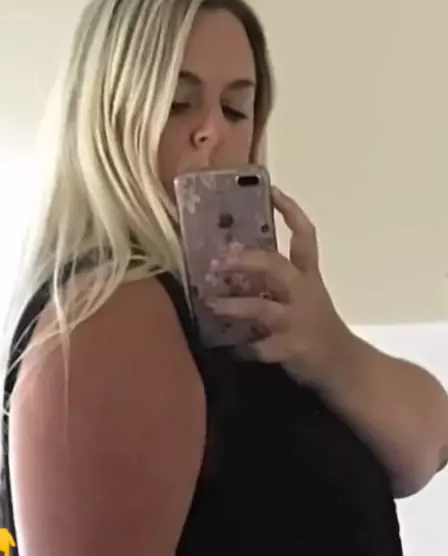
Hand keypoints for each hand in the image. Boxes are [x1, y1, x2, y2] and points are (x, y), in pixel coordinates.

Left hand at [208, 187, 353, 389]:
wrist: (344, 366)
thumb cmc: (318, 328)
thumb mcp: (306, 297)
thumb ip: (278, 281)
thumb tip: (235, 263)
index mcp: (309, 277)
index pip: (304, 235)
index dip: (289, 211)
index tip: (271, 189)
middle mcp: (304, 293)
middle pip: (276, 267)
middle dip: (247, 261)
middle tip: (219, 260)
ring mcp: (298, 322)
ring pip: (263, 309)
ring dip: (235, 306)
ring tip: (212, 304)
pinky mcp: (293, 349)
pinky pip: (262, 348)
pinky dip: (245, 348)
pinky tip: (231, 349)